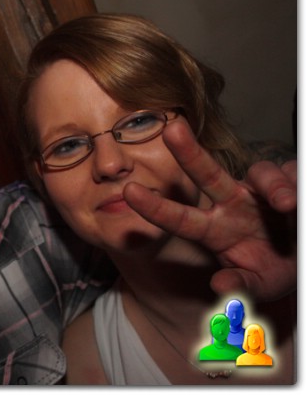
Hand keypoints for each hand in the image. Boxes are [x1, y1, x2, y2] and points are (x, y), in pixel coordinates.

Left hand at [122, 120, 296, 300]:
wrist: (300, 261)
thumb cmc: (270, 271)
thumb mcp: (256, 285)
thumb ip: (240, 287)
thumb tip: (221, 286)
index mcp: (214, 229)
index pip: (180, 218)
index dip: (155, 207)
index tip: (128, 192)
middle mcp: (231, 203)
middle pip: (206, 173)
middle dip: (188, 152)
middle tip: (171, 130)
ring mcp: (259, 192)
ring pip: (260, 173)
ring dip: (274, 186)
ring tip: (287, 205)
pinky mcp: (290, 184)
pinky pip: (292, 175)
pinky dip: (296, 183)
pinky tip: (300, 200)